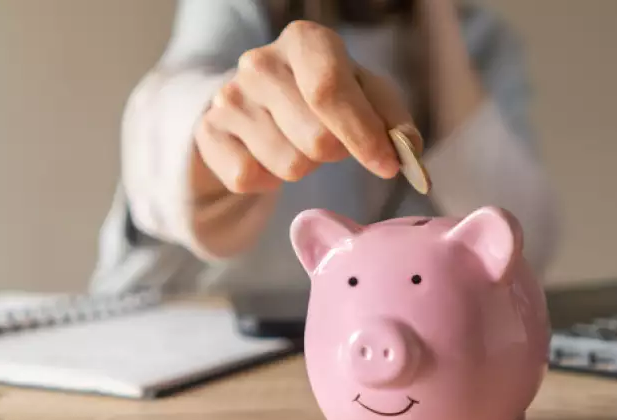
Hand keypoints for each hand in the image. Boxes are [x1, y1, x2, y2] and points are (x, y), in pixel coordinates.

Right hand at [194, 20, 422, 193]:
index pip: (329, 91)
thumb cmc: (323, 96)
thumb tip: (407, 156)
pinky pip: (249, 179)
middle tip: (331, 141)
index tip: (387, 165)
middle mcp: (260, 62)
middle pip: (315, 139)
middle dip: (336, 153)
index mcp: (304, 41)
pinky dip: (268, 180)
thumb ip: (393, 122)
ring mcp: (228, 97)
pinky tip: (267, 155)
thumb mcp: (364, 94)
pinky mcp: (208, 133)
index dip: (363, 135)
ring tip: (297, 143)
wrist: (255, 101)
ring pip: (287, 165)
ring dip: (304, 167)